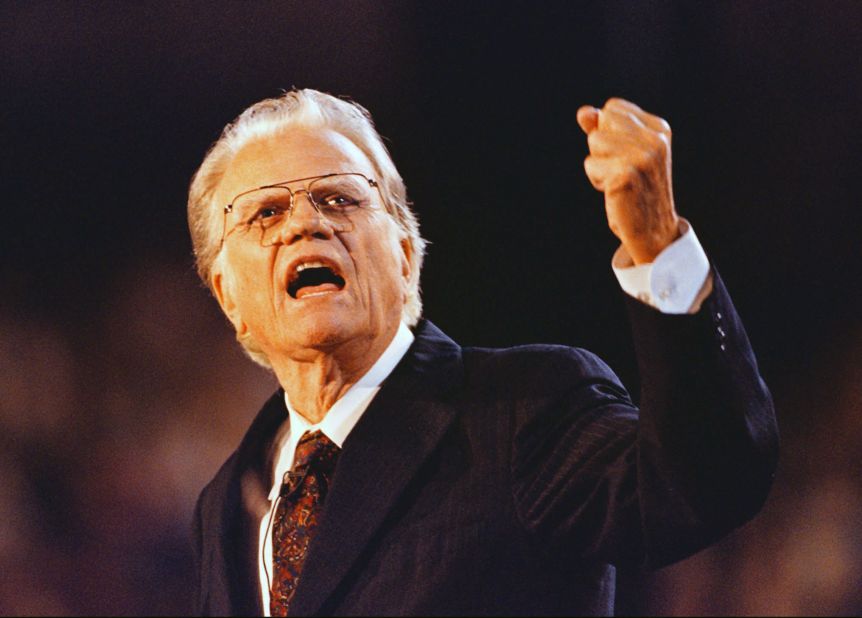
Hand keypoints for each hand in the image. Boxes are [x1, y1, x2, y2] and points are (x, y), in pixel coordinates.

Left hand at [577, 98, 679, 263]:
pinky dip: (597, 180)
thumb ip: (604, 129)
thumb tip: (584, 112)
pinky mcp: (626, 174)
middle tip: (620, 170)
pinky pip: (590, 165)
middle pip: (602, 122)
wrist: (653, 230)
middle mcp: (655, 140)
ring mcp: (643, 157)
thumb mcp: (625, 153)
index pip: (612, 108)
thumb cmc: (636, 190)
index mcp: (659, 129)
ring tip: (618, 181)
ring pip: (594, 142)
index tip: (625, 156)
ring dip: (598, 165)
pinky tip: (615, 192)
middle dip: (601, 147)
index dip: (608, 132)